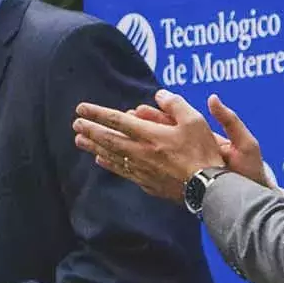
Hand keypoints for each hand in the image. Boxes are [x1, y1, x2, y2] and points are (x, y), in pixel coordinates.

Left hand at [72, 91, 269, 198]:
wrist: (208, 187)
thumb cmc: (203, 152)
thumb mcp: (195, 120)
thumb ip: (175, 105)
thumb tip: (160, 95)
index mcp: (150, 135)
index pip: (117, 121)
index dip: (97, 113)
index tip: (81, 109)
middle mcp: (141, 152)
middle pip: (108, 139)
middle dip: (90, 130)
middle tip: (75, 124)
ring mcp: (142, 169)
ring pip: (111, 156)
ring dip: (93, 147)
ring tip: (79, 141)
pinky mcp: (146, 183)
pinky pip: (122, 171)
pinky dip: (109, 164)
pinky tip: (101, 160)